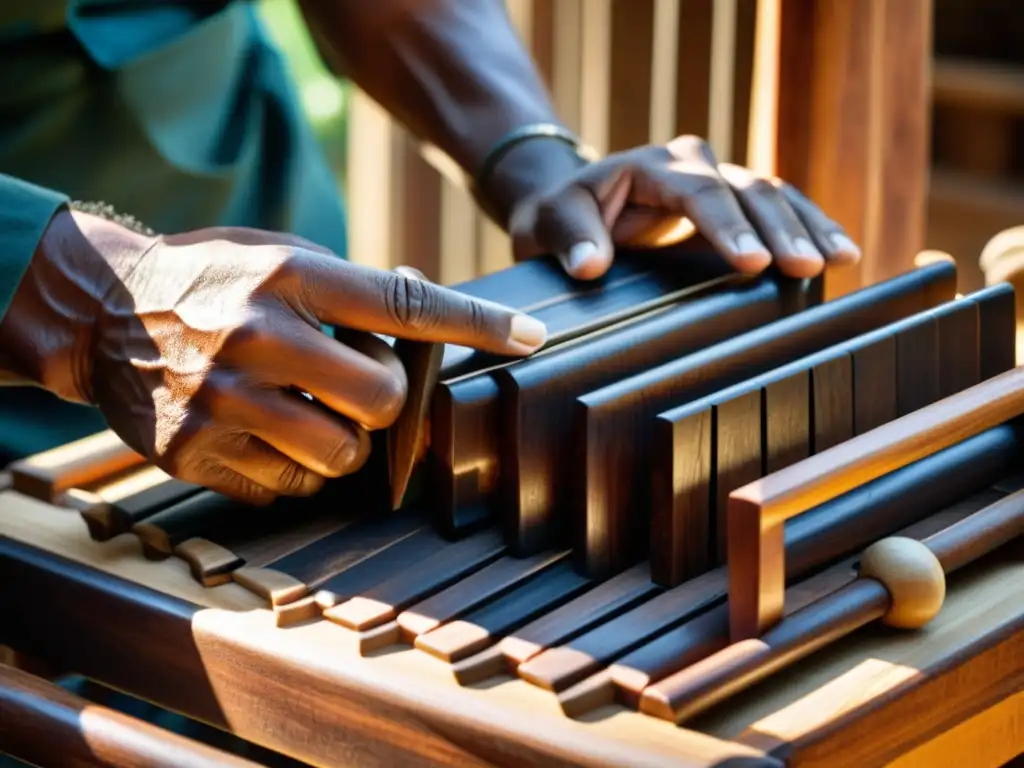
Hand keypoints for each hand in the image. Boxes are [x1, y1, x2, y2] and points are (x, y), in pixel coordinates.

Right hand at [2, 210, 546, 503]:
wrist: (102, 310)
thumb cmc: (213, 278)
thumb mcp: (280, 256)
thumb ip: (350, 289)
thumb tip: (432, 317)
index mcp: (288, 278)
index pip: (403, 303)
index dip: (476, 325)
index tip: (533, 337)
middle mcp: (256, 337)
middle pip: (381, 401)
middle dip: (385, 402)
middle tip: (357, 384)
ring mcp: (221, 401)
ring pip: (339, 456)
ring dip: (340, 441)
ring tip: (305, 408)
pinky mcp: (194, 452)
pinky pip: (287, 487)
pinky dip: (291, 467)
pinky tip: (262, 431)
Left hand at [505, 134, 860, 280]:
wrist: (568, 206)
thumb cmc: (559, 215)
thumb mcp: (551, 221)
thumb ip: (571, 238)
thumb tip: (590, 265)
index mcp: (652, 165)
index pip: (699, 192)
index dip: (728, 226)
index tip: (751, 261)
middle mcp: (692, 164)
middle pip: (746, 190)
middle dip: (780, 230)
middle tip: (806, 267)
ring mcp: (717, 181)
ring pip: (772, 194)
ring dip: (808, 226)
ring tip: (841, 258)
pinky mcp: (731, 205)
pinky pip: (777, 210)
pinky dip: (808, 228)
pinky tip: (839, 252)